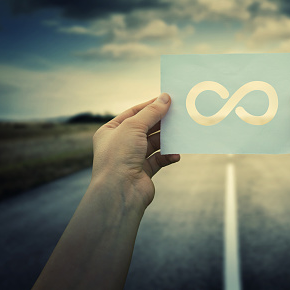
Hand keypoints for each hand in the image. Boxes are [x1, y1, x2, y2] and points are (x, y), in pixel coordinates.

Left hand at [91, 93, 179, 209]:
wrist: (120, 192)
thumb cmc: (119, 157)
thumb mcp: (134, 126)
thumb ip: (151, 112)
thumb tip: (165, 98)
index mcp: (110, 131)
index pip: (132, 113)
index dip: (150, 106)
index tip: (167, 100)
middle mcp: (119, 145)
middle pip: (145, 128)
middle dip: (161, 123)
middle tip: (178, 115)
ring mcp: (131, 159)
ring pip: (153, 144)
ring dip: (166, 139)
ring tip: (180, 134)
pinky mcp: (143, 171)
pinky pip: (159, 159)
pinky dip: (168, 156)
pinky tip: (175, 155)